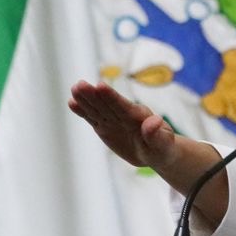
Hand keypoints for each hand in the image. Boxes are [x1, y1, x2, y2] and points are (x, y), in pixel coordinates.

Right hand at [68, 80, 228, 221]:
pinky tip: (72, 102)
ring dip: (85, 99)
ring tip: (74, 88)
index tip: (100, 86)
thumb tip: (153, 122)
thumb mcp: (164, 146)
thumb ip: (158, 135)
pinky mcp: (105, 127)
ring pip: (97, 108)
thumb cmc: (163, 148)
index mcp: (139, 117)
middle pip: (106, 104)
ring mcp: (113, 120)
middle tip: (80, 85)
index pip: (123, 106)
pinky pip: (93, 118)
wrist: (156, 151)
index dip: (112, 97)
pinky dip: (83, 111)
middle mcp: (123, 114)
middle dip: (93, 95)